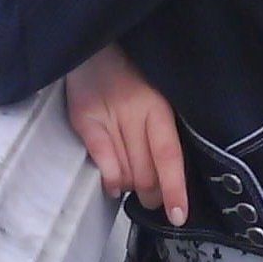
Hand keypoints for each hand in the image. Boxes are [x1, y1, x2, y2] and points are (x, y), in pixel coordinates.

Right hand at [66, 44, 186, 227]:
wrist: (95, 46)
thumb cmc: (130, 75)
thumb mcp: (155, 97)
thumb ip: (160, 132)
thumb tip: (165, 178)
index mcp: (158, 106)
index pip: (169, 156)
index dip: (174, 189)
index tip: (178, 216)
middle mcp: (133, 112)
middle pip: (145, 172)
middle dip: (152, 194)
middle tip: (153, 198)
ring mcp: (107, 116)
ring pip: (124, 173)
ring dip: (130, 187)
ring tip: (132, 182)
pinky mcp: (84, 119)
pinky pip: (101, 162)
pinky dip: (110, 180)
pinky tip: (113, 184)